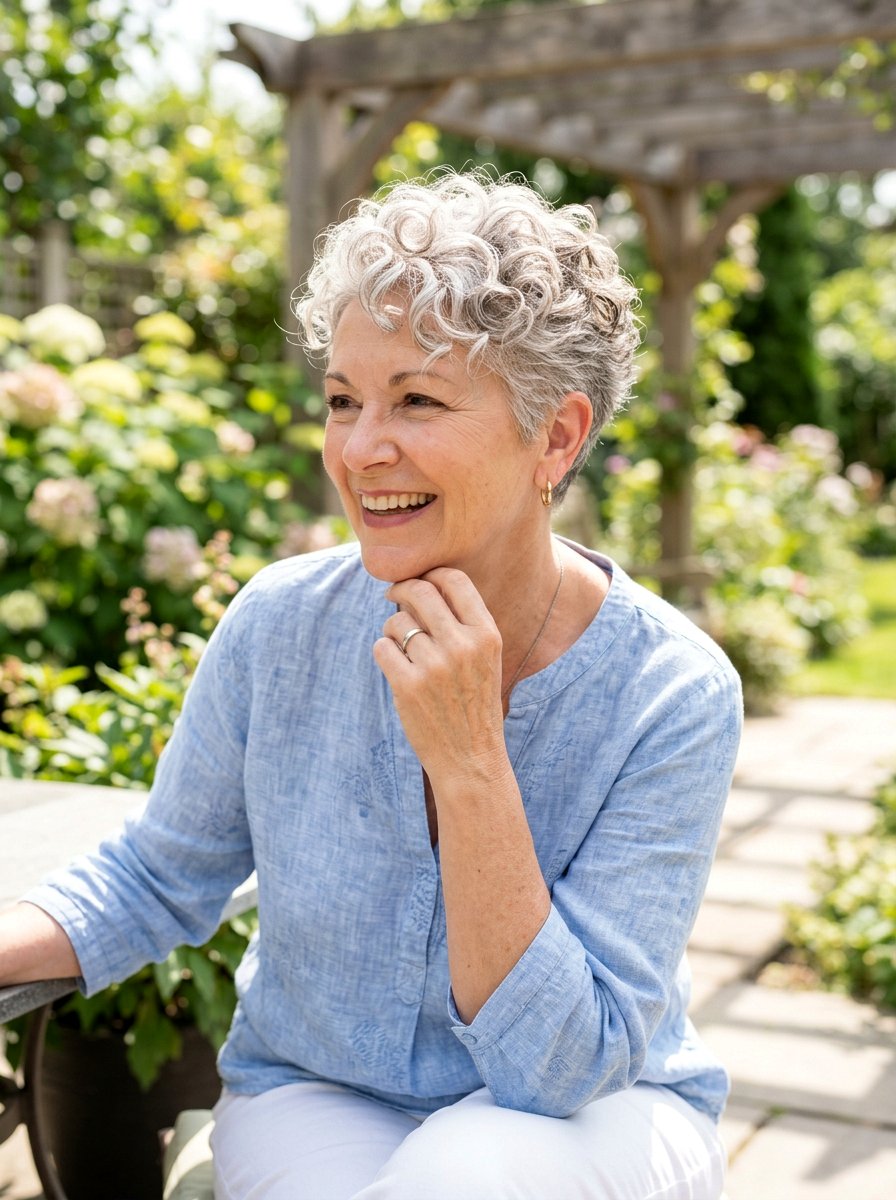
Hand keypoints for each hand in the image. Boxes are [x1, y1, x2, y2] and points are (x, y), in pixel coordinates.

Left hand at [374, 568, 507, 782]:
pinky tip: (395, 666)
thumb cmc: (474, 705)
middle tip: (392, 596)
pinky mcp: (408, 686)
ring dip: (392, 629)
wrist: (472, 759)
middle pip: (420, 591)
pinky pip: (381, 648)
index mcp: (487, 634)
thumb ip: (462, 623)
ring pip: (396, 622)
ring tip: (402, 647)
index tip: (418, 581)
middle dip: (401, 589)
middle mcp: (463, 645)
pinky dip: (383, 652)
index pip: (454, 580)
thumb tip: (420, 585)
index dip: (431, 574)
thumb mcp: (485, 659)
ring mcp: (435, 666)